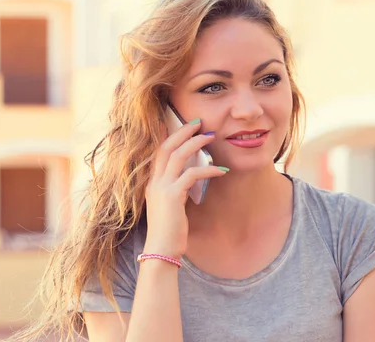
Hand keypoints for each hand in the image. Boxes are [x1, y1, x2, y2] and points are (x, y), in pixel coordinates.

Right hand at [143, 119, 227, 258]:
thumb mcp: (171, 206)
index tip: (183, 124)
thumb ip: (178, 190)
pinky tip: (222, 171)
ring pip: (178, 155)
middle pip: (167, 146)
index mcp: (152, 183)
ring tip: (211, 137)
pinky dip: (208, 170)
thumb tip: (192, 178)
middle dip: (183, 131)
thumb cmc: (169, 232)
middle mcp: (154, 182)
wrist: (161, 252)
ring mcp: (161, 188)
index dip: (169, 135)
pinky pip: (192, 174)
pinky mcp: (172, 196)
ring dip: (196, 143)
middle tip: (199, 122)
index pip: (158, 151)